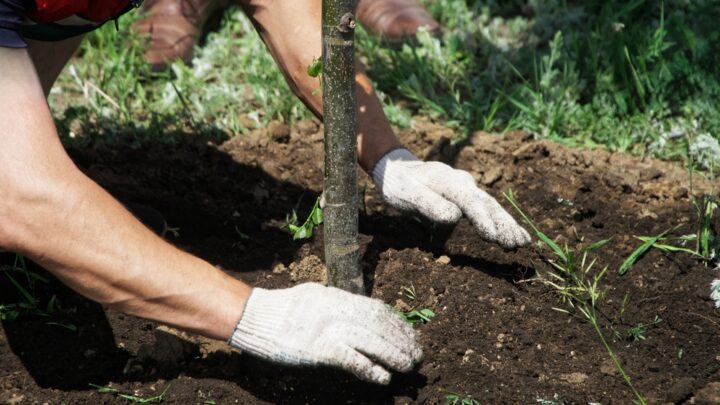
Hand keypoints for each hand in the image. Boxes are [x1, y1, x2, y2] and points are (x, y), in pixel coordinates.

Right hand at [229, 283, 421, 383]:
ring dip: (393, 354)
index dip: (398, 324)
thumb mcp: (316, 296)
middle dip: (401, 340)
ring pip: (371, 341)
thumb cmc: (283, 309)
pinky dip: (369, 368)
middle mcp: (338, 310)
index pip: (377, 309)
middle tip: (417, 354)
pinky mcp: (319, 349)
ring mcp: (329, 329)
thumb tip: (361, 312)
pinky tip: (382, 378)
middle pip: (379, 325)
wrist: (255, 317)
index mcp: (338, 297)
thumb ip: (339, 303)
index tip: (410, 335)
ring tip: (408, 366)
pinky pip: (351, 359)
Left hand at [371, 148, 530, 248]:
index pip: (469, 201)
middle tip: (516, 243)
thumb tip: (454, 216)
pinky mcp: (467, 197)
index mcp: (448, 181)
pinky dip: (501, 222)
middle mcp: (462, 183)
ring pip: (491, 207)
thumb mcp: (407, 194)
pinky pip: (488, 210)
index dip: (481, 218)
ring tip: (522, 242)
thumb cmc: (399, 184)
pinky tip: (515, 235)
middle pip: (487, 204)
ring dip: (507, 225)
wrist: (398, 169)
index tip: (492, 236)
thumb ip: (429, 204)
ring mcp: (467, 189)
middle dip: (502, 224)